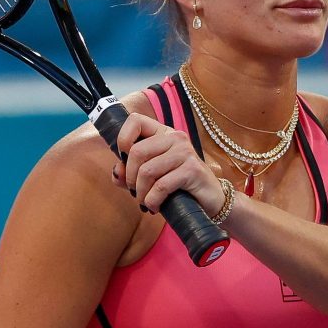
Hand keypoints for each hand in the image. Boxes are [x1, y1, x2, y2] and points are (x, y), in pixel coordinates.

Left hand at [109, 113, 224, 216]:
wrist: (210, 200)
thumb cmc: (178, 186)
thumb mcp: (151, 177)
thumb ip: (130, 173)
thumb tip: (117, 172)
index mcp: (163, 133)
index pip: (135, 121)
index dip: (122, 139)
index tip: (124, 160)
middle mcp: (175, 137)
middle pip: (137, 151)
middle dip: (130, 177)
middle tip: (135, 192)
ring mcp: (185, 152)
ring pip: (147, 171)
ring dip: (141, 193)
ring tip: (145, 202)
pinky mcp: (191, 170)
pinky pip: (161, 186)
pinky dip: (152, 200)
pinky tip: (155, 206)